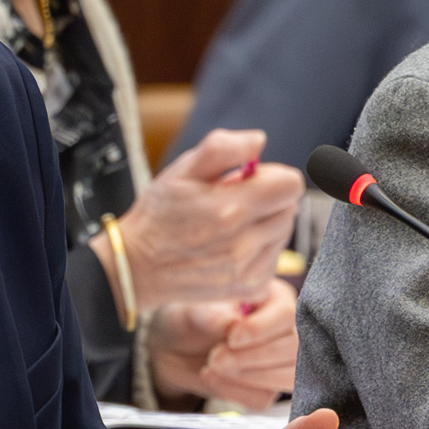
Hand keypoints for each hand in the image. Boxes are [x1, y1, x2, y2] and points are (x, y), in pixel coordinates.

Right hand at [103, 128, 302, 310]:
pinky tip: (231, 248)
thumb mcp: (180, 170)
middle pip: (289, 208)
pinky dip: (259, 250)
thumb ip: (222, 148)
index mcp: (230, 208)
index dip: (271, 176)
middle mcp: (243, 243)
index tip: (247, 181)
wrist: (138, 265)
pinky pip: (274, 259)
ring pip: (283, 233)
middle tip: (232, 203)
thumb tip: (259, 141)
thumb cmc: (159, 215)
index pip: (291, 184)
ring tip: (230, 227)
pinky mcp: (249, 287)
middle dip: (267, 200)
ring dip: (264, 225)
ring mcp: (247, 269)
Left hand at [148, 280, 297, 409]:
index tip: (231, 337)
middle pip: (291, 349)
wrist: (173, 349)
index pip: (285, 315)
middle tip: (216, 357)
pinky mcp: (265, 390)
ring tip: (212, 366)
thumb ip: (211, 315)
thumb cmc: (187, 318)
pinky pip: (262, 399)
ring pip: (286, 377)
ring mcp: (279, 363)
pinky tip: (210, 378)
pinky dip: (234, 392)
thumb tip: (232, 324)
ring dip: (248, 377)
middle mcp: (285, 330)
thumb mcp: (191, 310)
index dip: (261, 330)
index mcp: (274, 298)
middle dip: (252, 357)